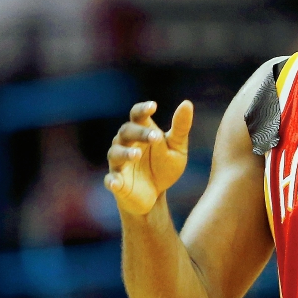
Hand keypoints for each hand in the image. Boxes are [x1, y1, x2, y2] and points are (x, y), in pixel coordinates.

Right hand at [105, 100, 192, 215]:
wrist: (156, 194)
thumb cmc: (165, 165)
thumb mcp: (177, 147)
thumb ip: (181, 127)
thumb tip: (187, 103)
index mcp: (141, 131)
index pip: (137, 115)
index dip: (142, 110)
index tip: (153, 107)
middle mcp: (126, 144)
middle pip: (126, 132)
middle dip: (140, 133)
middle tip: (155, 137)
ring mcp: (119, 163)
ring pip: (115, 153)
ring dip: (125, 153)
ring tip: (136, 155)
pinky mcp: (117, 183)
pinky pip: (110, 180)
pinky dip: (112, 181)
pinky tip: (115, 183)